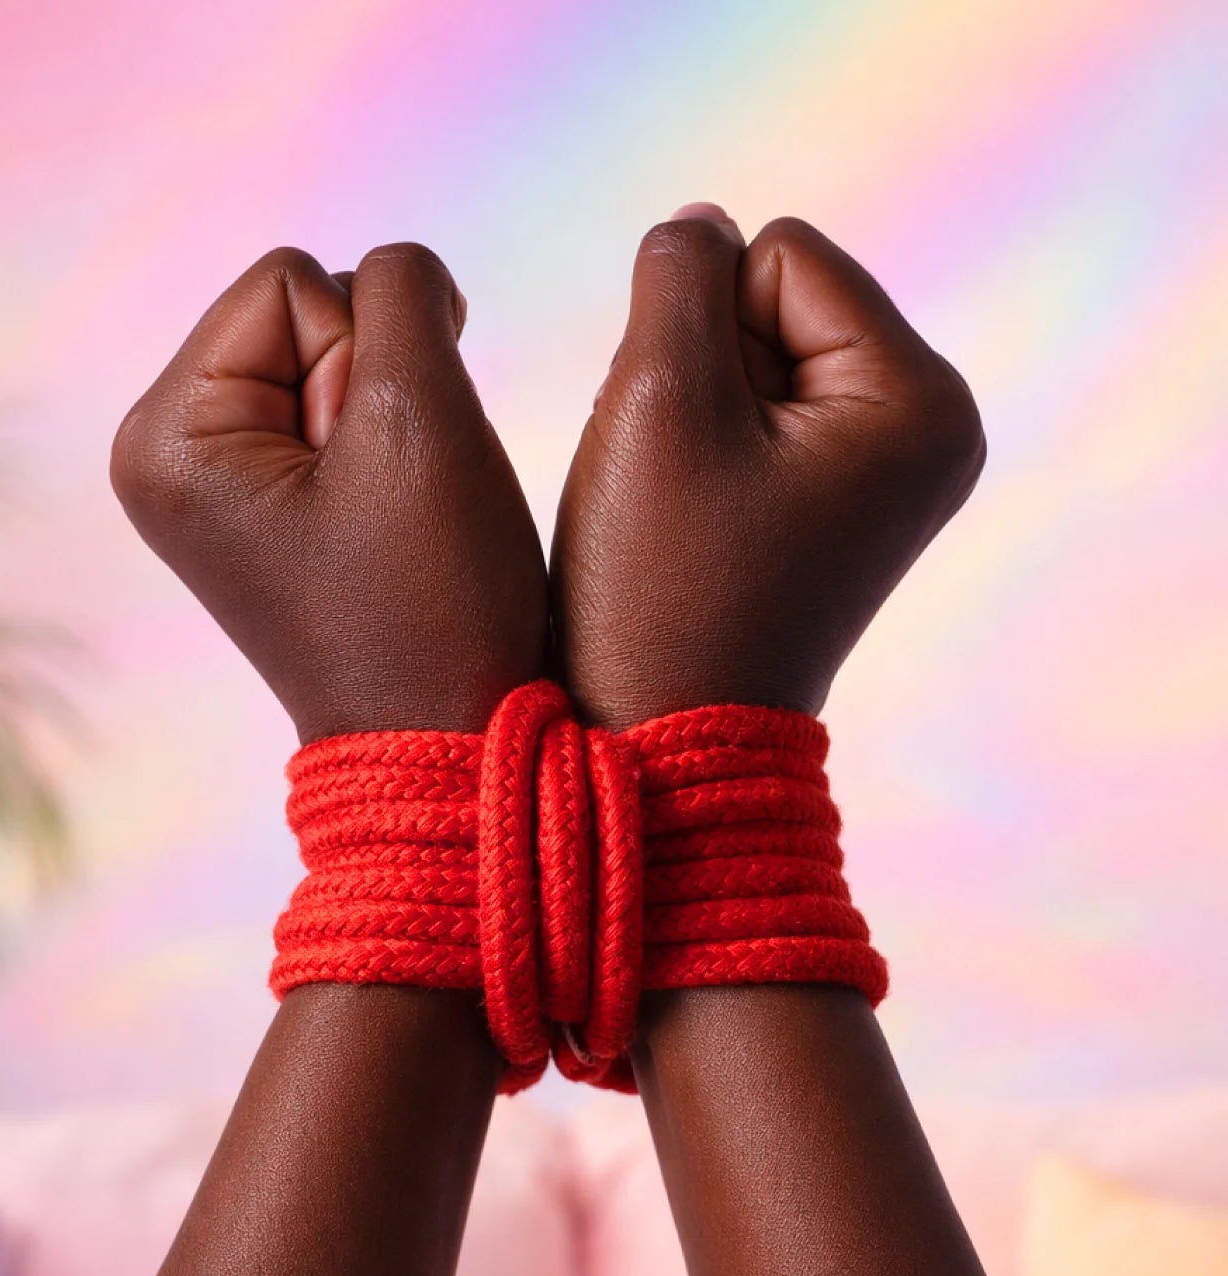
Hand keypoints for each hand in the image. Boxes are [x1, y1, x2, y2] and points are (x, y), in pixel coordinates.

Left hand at [112, 244, 546, 740]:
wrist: (451, 741)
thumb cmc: (433, 601)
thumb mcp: (420, 417)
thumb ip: (403, 291)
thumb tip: (395, 274)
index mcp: (165, 436)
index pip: (292, 280)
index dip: (372, 353)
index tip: (385, 473)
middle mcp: (165, 455)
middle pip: (303, 316)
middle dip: (376, 390)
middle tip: (393, 505)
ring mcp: (211, 487)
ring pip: (333, 363)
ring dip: (391, 423)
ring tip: (396, 520)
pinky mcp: (260, 511)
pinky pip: (337, 419)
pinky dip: (386, 454)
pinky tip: (393, 524)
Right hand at [551, 207, 984, 726]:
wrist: (662, 738)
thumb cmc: (662, 587)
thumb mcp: (657, 397)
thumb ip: (679, 272)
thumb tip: (704, 224)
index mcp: (921, 399)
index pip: (778, 255)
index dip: (697, 329)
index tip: (690, 448)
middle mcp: (931, 428)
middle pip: (775, 304)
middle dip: (702, 375)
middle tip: (684, 490)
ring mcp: (889, 470)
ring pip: (752, 358)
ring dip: (692, 415)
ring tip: (685, 512)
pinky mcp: (842, 501)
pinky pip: (753, 417)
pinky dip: (702, 453)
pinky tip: (694, 522)